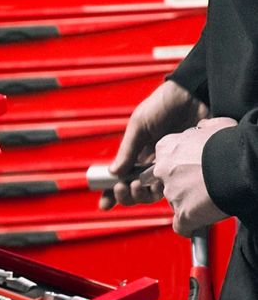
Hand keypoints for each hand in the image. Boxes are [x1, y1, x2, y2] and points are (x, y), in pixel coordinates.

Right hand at [100, 80, 208, 209]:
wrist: (194, 95)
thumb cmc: (164, 105)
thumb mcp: (139, 125)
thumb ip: (127, 150)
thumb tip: (113, 173)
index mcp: (136, 154)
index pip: (121, 179)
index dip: (111, 194)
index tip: (104, 204)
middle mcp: (151, 165)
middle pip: (134, 192)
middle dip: (125, 196)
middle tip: (122, 187)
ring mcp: (168, 168)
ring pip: (151, 195)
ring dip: (140, 196)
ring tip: (136, 184)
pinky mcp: (184, 169)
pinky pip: (171, 188)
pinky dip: (162, 190)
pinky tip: (157, 182)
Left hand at [153, 117, 236, 235]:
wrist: (241, 166)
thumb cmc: (231, 144)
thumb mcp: (216, 126)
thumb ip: (203, 129)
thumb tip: (203, 129)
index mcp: (167, 148)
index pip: (163, 159)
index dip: (177, 165)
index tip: (189, 168)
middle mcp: (163, 172)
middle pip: (166, 182)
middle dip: (180, 185)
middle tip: (200, 184)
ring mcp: (172, 194)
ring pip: (175, 203)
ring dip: (188, 203)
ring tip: (209, 199)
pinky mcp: (183, 214)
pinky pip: (181, 226)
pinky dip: (189, 227)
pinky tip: (198, 224)